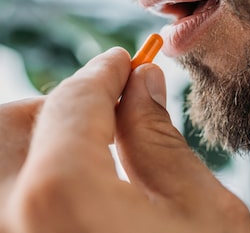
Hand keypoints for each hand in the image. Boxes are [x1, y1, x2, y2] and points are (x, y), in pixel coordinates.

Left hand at [0, 47, 249, 231]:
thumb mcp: (201, 211)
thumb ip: (160, 137)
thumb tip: (144, 82)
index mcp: (61, 205)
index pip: (72, 101)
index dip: (103, 72)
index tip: (124, 62)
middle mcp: (5, 229)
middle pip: (10, 124)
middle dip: (63, 103)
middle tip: (111, 108)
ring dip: (40, 141)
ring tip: (96, 151)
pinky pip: (5, 204)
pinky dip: (33, 182)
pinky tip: (80, 192)